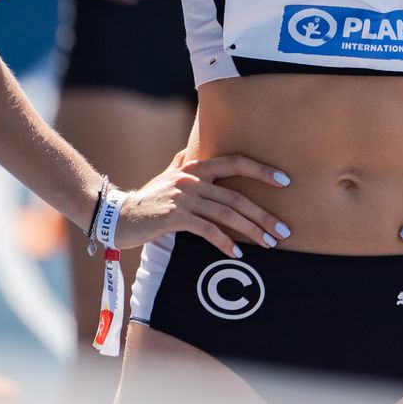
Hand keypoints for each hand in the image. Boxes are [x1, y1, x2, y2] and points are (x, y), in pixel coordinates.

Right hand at [113, 151, 294, 257]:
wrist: (117, 215)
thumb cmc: (147, 198)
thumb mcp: (166, 177)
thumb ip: (180, 164)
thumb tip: (187, 150)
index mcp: (195, 167)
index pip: (235, 162)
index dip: (261, 170)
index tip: (285, 181)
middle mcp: (192, 179)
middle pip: (236, 195)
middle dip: (263, 214)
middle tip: (284, 229)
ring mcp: (183, 197)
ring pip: (226, 213)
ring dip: (251, 230)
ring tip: (269, 243)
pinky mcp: (174, 216)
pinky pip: (207, 230)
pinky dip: (224, 242)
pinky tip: (237, 253)